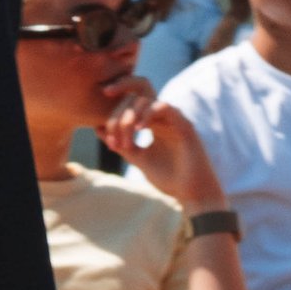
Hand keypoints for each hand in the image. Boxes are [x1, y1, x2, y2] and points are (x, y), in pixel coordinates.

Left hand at [102, 85, 225, 212]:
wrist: (192, 192)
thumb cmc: (169, 177)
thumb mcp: (139, 159)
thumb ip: (122, 144)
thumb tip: (98, 129)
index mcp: (154, 123)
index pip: (133, 101)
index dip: (113, 106)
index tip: (99, 123)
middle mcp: (164, 118)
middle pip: (137, 97)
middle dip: (118, 113)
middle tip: (111, 136)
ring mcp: (174, 120)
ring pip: (148, 100)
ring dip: (130, 117)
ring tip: (125, 138)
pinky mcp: (184, 125)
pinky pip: (165, 107)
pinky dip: (148, 114)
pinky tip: (139, 129)